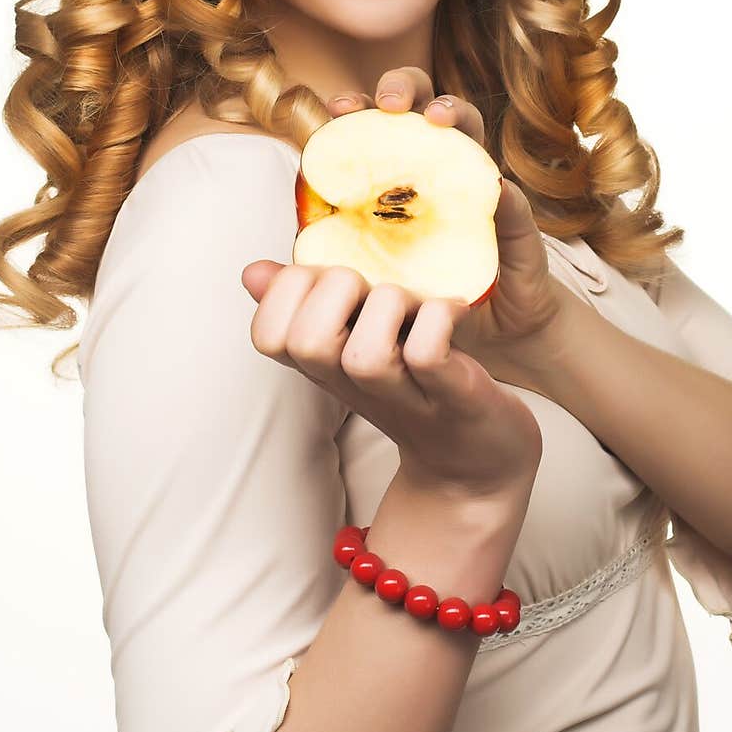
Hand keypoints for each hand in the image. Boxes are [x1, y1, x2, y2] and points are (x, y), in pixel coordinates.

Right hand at [240, 260, 542, 498]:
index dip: (290, 290)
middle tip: (374, 287)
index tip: (332, 278)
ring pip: (365, 355)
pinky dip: (438, 319)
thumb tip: (255, 272)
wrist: (477, 459)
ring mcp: (403, 396)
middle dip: (337, 288)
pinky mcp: (454, 397)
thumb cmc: (415, 383)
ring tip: (416, 302)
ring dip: (390, 306)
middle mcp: (353, 384)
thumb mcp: (354, 338)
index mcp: (324, 366)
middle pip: (306, 342)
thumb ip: (306, 302)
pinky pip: (428, 355)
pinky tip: (453, 307)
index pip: (267, 334)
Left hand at [323, 67, 562, 388]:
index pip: (377, 122)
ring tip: (435, 121)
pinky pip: (514, 204)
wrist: (472, 343)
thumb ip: (312, 272)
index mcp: (399, 171)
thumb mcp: (358, 284)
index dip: (359, 106)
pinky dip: (507, 195)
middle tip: (389, 103)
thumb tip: (251, 272)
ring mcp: (478, 189)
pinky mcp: (516, 228)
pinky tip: (495, 190)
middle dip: (405, 87)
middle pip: (422, 103)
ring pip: (471, 130)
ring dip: (455, 113)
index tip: (338, 107)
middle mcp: (438, 167)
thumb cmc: (412, 300)